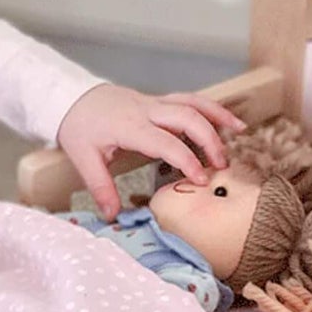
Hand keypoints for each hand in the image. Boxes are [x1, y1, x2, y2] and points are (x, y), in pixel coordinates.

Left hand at [56, 84, 244, 219]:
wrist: (72, 96)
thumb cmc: (78, 126)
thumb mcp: (83, 159)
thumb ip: (100, 187)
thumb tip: (112, 215)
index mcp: (130, 126)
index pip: (166, 142)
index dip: (186, 160)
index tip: (200, 180)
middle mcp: (147, 111)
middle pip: (187, 117)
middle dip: (209, 140)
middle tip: (221, 166)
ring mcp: (155, 103)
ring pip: (192, 102)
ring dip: (218, 116)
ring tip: (240, 131)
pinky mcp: (158, 102)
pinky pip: (189, 100)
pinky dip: (210, 108)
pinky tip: (227, 120)